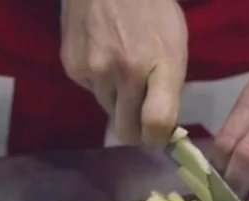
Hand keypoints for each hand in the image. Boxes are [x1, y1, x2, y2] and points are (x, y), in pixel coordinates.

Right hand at [60, 0, 187, 147]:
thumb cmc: (151, 8)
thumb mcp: (175, 44)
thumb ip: (170, 86)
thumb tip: (162, 127)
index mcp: (161, 64)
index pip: (157, 123)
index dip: (157, 139)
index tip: (157, 137)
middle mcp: (125, 72)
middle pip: (126, 131)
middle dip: (135, 129)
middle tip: (140, 114)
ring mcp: (95, 70)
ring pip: (107, 110)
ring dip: (116, 100)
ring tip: (120, 67)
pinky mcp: (72, 68)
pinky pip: (90, 91)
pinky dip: (98, 82)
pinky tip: (102, 54)